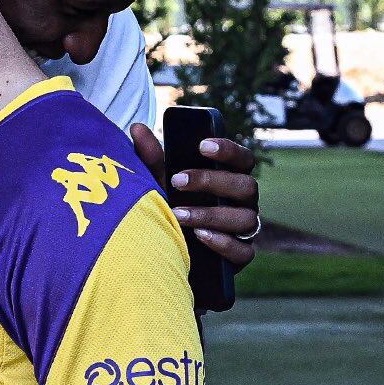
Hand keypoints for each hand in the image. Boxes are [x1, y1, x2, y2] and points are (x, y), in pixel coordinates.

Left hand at [130, 123, 260, 269]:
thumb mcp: (157, 184)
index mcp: (230, 179)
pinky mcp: (239, 256)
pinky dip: (222, 243)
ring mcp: (244, 230)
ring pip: (245, 219)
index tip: (201, 145)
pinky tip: (199, 237)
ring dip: (210, 214)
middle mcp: (243, 202)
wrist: (164, 254)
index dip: (228, 150)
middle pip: (246, 186)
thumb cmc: (167, 209)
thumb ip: (150, 159)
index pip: (244, 159)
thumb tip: (137, 127)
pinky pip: (243, 251)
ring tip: (179, 214)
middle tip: (176, 180)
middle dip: (211, 181)